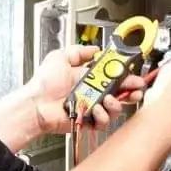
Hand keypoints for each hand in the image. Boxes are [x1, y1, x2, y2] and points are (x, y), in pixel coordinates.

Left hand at [27, 44, 145, 135]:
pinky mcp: (88, 121)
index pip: (113, 76)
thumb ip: (79, 51)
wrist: (35, 104)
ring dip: (115, 103)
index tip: (132, 73)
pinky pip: (104, 122)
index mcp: (89, 78)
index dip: (125, 75)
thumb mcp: (60, 57)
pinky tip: (96, 109)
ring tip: (107, 99)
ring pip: (115, 108)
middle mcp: (92, 93)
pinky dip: (103, 116)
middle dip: (131, 90)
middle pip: (120, 92)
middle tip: (135, 89)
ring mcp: (91, 108)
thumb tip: (95, 49)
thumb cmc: (43, 83)